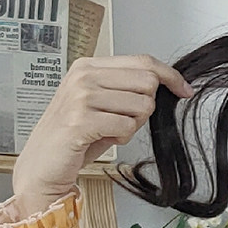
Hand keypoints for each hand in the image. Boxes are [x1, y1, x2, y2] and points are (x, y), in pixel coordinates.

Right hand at [11, 54, 191, 214]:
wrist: (42, 167)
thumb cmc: (74, 137)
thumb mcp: (101, 104)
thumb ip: (126, 89)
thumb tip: (166, 84)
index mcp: (88, 66)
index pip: (143, 61)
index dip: (169, 75)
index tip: (184, 89)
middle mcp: (83, 76)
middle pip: (147, 82)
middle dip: (145, 106)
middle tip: (123, 121)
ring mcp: (80, 96)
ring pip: (141, 105)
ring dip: (132, 125)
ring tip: (108, 131)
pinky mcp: (80, 120)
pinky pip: (127, 125)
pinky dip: (122, 137)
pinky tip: (102, 139)